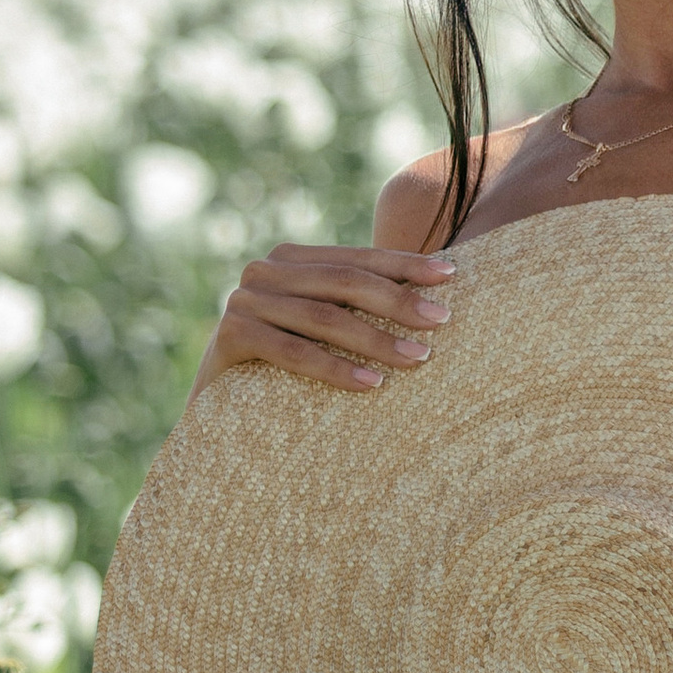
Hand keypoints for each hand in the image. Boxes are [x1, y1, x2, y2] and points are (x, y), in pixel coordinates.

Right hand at [192, 243, 456, 396]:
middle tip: (442, 321)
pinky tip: (371, 385)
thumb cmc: (287, 368)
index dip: (405, 264)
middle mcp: (264, 271)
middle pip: (344, 282)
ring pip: (323, 316)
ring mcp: (243, 301)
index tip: (452, 277)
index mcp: (292, 259)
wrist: (220, 414)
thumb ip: (357, 305)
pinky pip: (293, 351)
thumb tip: (439, 296)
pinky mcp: (230, 336)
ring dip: (375, 338)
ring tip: (418, 357)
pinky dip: (335, 368)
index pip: (358, 258)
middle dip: (397, 300)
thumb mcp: (324, 329)